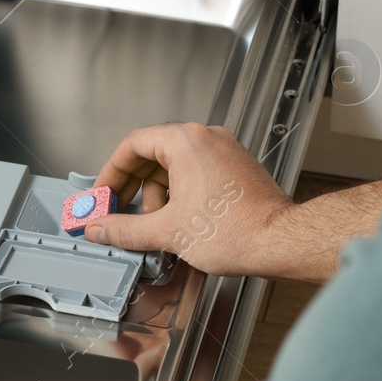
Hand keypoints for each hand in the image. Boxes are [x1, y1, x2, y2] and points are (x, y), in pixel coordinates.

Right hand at [87, 123, 292, 276]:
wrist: (279, 242)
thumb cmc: (237, 230)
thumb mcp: (167, 232)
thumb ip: (125, 229)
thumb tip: (101, 228)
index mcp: (187, 142)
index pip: (133, 144)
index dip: (111, 171)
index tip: (103, 192)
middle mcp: (207, 138)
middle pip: (153, 153)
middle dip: (133, 186)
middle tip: (119, 209)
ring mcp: (224, 152)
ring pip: (175, 165)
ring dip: (157, 193)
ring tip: (154, 224)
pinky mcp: (236, 169)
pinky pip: (196, 173)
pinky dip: (179, 193)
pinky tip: (177, 220)